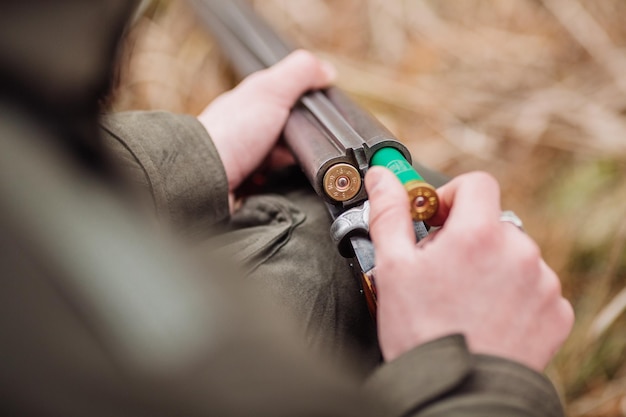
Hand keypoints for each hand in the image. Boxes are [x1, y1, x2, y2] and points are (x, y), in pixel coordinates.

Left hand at [198, 50, 334, 194]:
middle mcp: (244, 139)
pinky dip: (279, 193)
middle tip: (300, 152)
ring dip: (288, 173)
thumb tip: (327, 71)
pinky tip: (279, 189)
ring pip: (280, 171)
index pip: (285, 111)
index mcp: (247, 111)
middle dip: (297, 149)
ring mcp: (243, 168)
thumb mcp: (269, 91)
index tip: (315, 124)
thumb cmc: (229, 134)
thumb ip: (299, 75)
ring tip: (290, 171)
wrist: (203, 179)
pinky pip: (273, 194)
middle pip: (286, 143)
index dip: (304, 117)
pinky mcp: (244, 194)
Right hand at [365, 168, 573, 370]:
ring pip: (514, 255)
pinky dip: (513, 294)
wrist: (457, 392)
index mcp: (478, 234)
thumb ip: (389, 213)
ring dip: (491, 266)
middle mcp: (519, 252)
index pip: (476, 184)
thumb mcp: (392, 267)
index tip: (435, 221)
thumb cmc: (421, 333)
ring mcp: (542, 283)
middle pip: (492, 223)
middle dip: (466, 238)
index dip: (451, 197)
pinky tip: (488, 316)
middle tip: (441, 271)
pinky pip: (534, 287)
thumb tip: (382, 175)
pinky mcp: (554, 312)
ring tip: (464, 299)